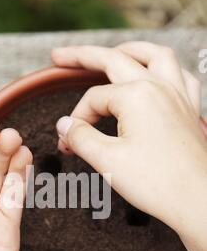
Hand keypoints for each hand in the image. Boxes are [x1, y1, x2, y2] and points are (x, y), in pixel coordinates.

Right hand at [52, 42, 206, 250]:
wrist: (197, 201)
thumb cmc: (156, 183)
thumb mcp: (107, 161)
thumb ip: (81, 137)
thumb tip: (65, 125)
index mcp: (136, 96)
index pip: (93, 100)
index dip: (76, 120)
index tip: (68, 143)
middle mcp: (158, 86)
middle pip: (114, 60)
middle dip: (83, 56)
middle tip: (59, 56)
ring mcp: (178, 95)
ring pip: (154, 55)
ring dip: (130, 49)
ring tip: (112, 51)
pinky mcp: (190, 109)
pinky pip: (181, 75)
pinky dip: (166, 68)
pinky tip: (158, 74)